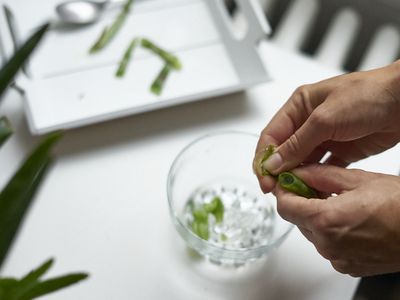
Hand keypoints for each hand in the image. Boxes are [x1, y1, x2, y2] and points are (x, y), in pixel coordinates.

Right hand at [254, 61, 399, 192]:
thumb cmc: (369, 95)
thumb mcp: (325, 119)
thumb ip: (297, 143)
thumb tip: (273, 162)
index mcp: (300, 106)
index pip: (272, 135)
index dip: (264, 157)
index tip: (264, 178)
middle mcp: (309, 122)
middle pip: (284, 151)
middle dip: (278, 170)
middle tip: (277, 190)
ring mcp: (325, 137)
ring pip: (302, 162)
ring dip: (297, 177)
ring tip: (294, 192)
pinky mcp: (341, 150)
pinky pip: (323, 169)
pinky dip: (317, 181)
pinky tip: (313, 190)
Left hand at [276, 164, 399, 276]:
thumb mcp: (357, 180)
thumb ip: (320, 175)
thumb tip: (298, 172)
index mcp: (326, 221)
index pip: (285, 206)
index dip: (284, 191)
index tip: (288, 182)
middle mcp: (328, 244)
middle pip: (297, 220)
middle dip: (301, 202)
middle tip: (314, 187)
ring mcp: (338, 258)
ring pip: (311, 232)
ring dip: (316, 216)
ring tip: (337, 202)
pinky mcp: (348, 266)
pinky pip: (327, 245)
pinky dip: (329, 231)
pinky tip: (347, 219)